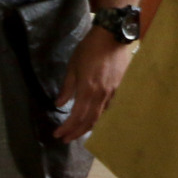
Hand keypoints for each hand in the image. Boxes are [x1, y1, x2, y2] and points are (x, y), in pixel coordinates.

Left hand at [55, 26, 133, 140]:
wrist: (112, 37)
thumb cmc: (89, 50)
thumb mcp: (72, 67)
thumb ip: (67, 88)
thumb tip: (60, 105)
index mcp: (88, 90)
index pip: (77, 116)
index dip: (67, 128)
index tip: (57, 134)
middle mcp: (101, 95)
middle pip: (89, 121)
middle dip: (76, 132)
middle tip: (65, 139)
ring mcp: (113, 93)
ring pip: (100, 117)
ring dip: (87, 127)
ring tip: (76, 132)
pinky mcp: (120, 89)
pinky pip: (108, 108)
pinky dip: (98, 117)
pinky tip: (92, 119)